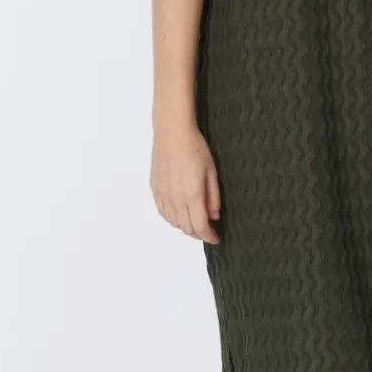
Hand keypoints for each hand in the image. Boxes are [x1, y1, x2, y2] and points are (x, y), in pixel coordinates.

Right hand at [150, 120, 221, 242]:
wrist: (172, 132)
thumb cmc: (195, 147)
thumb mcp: (212, 172)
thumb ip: (213, 196)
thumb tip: (214, 216)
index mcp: (192, 194)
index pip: (200, 226)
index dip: (209, 236)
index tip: (216, 238)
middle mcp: (175, 198)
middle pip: (186, 227)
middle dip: (199, 234)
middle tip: (208, 232)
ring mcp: (163, 194)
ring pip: (173, 222)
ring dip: (185, 227)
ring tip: (196, 224)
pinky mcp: (155, 188)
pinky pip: (163, 212)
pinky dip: (172, 219)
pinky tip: (179, 216)